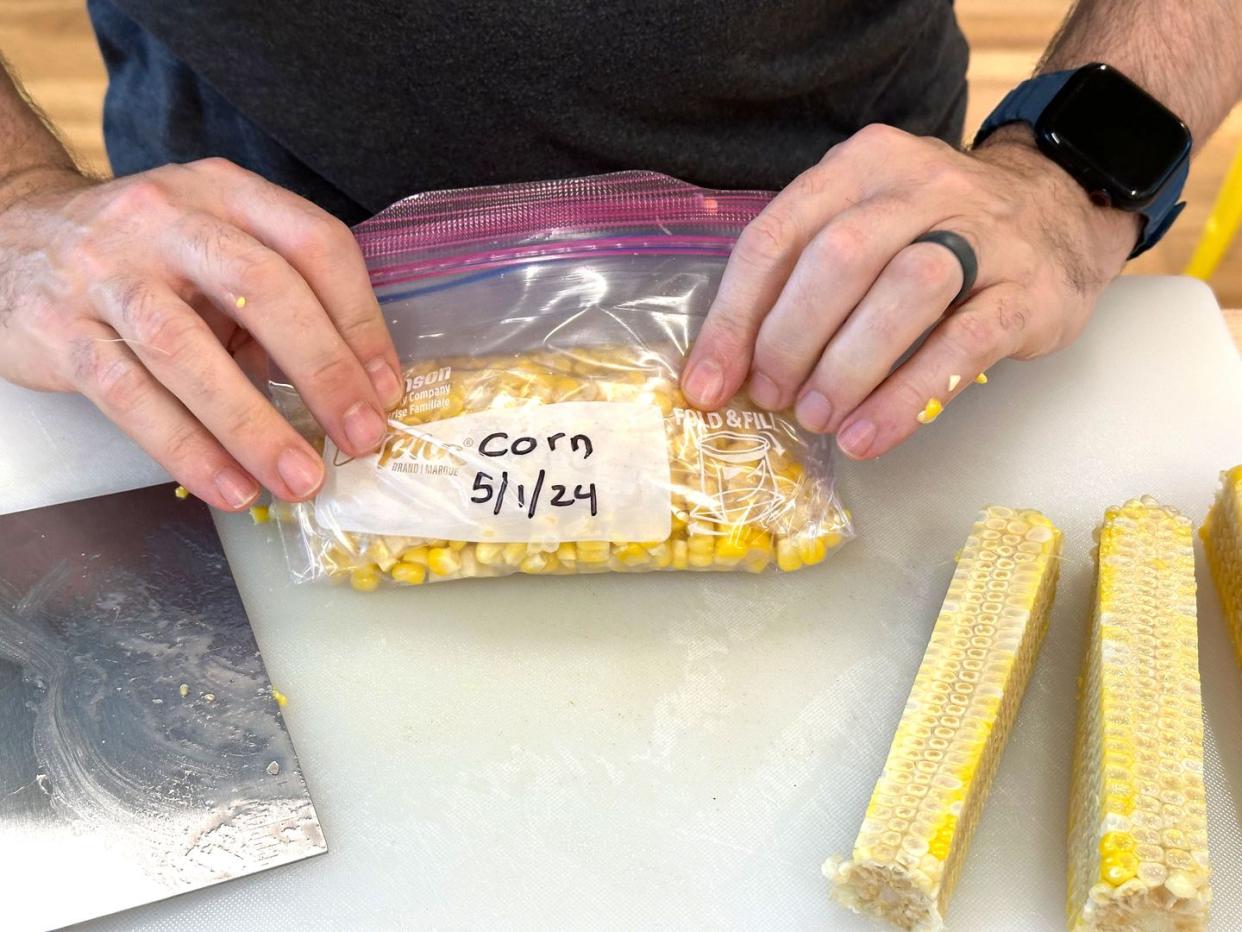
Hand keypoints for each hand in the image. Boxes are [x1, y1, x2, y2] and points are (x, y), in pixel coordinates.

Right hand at [0, 159, 401, 508]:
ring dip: (253, 425)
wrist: (12, 235)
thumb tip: (348, 393)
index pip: (314, 244)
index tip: (386, 389)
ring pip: (185, 348)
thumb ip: (275, 305)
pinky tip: (231, 486)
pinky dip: (186, 448)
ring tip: (300, 480)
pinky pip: (127, 395)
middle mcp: (166, 217)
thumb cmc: (147, 257)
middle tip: (361, 437)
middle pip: (259, 288)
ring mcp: (104, 269)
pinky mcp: (56, 326)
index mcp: (226, 191)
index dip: (360, 320)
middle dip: (322, 370)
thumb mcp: (217, 250)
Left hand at [681, 124, 1140, 458]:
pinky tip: (869, 434)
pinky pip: (963, 344)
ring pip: (904, 293)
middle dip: (790, 340)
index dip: (735, 317)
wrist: (1062, 207)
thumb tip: (729, 367)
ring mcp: (983, 234)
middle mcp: (921, 186)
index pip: (779, 236)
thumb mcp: (866, 222)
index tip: (708, 383)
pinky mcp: (1028, 290)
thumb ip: (801, 275)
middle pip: (839, 260)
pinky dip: (907, 396)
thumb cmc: (936, 229)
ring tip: (818, 419)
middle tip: (772, 397)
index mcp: (862, 166)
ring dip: (847, 367)